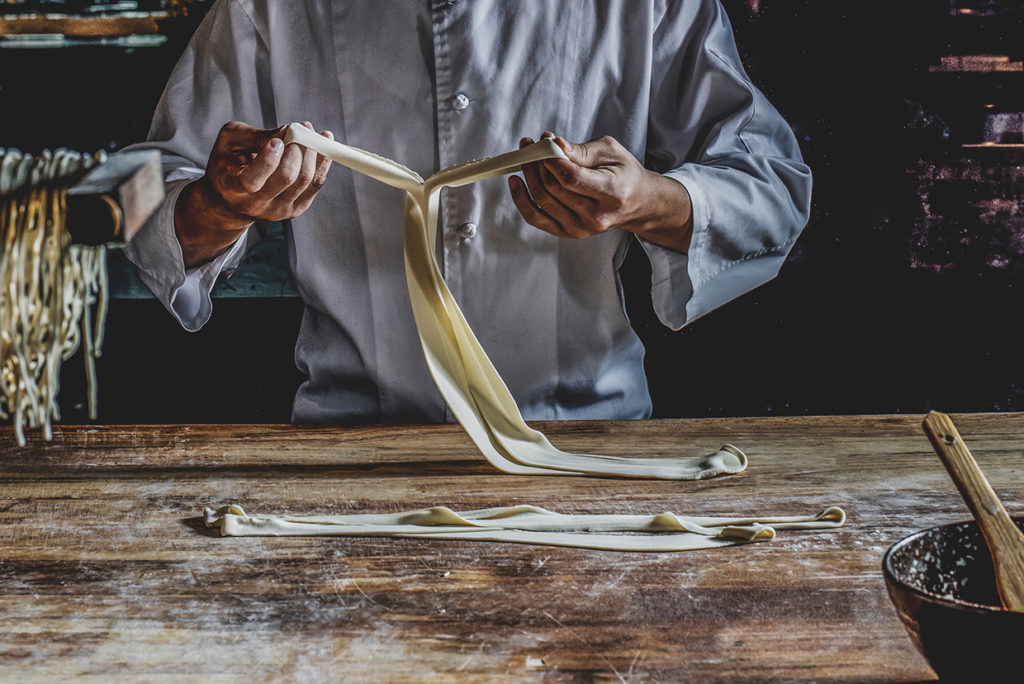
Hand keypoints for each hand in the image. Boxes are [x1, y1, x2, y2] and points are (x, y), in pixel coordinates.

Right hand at [175, 121, 332, 266]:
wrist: (232, 199)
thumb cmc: (228, 163)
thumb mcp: (230, 142)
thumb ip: (254, 136)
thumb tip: (287, 131)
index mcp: (233, 188)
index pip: (253, 180)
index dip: (268, 159)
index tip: (277, 140)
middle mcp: (256, 204)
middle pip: (286, 177)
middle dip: (297, 149)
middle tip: (298, 128)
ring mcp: (278, 210)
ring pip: (305, 180)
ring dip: (312, 151)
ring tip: (309, 131)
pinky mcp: (295, 209)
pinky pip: (316, 183)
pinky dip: (323, 161)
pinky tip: (323, 142)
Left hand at [507, 133, 693, 252]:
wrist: (637, 203)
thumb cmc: (624, 174)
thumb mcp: (611, 152)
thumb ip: (582, 150)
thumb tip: (554, 145)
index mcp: (611, 194)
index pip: (571, 178)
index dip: (551, 160)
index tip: (543, 142)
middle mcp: (595, 216)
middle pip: (554, 188)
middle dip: (537, 162)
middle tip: (530, 144)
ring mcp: (581, 228)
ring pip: (543, 200)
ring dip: (529, 175)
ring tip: (526, 155)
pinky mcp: (569, 232)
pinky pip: (537, 218)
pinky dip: (522, 200)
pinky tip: (516, 182)